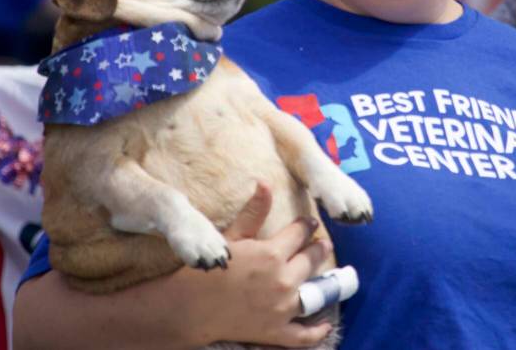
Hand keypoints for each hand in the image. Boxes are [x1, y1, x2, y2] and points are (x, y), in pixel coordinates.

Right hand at [186, 182, 334, 346]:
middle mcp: (282, 280)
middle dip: (317, 249)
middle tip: (321, 244)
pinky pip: (304, 335)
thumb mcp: (232, 237)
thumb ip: (254, 211)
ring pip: (313, 292)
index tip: (310, 223)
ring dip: (321, 283)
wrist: (189, 308)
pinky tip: (325, 323)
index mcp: (271, 254)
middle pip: (311, 259)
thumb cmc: (207, 269)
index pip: (300, 233)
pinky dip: (317, 331)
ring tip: (326, 276)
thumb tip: (265, 182)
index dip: (306, 226)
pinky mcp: (276, 332)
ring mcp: (282, 309)